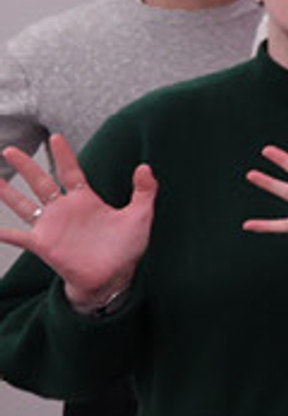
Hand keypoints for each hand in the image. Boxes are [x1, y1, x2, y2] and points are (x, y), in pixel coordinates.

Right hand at [0, 137, 160, 309]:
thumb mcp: (139, 217)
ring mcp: (51, 226)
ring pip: (23, 204)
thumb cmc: (126, 249)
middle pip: (40, 182)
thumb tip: (145, 167)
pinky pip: (18, 237)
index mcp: (84, 200)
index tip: (55, 137)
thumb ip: (145, 191)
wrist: (114, 277)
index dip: (63, 155)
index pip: (71, 172)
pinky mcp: (43, 244)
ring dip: (7, 192)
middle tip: (10, 150)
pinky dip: (4, 233)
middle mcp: (63, 210)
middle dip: (26, 166)